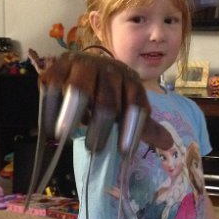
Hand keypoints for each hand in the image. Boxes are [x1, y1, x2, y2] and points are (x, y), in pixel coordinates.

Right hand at [36, 51, 173, 153]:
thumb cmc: (110, 94)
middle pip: (107, 101)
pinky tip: (50, 129)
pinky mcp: (57, 68)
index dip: (132, 127)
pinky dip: (50, 110)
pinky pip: (53, 88)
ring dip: (73, 115)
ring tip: (66, 137)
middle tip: (95, 149)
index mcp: (130, 80)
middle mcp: (107, 69)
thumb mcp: (127, 108)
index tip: (125, 152)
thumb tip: (169, 144)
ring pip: (79, 90)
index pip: (136, 103)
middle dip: (101, 127)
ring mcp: (81, 66)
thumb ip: (143, 127)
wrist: (84, 66)